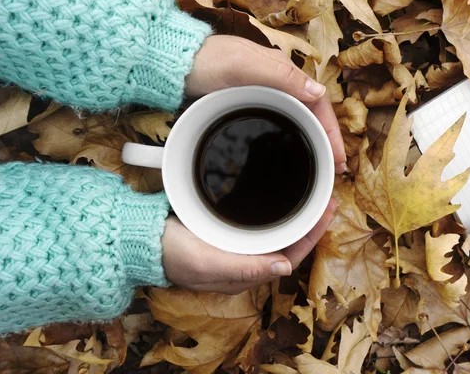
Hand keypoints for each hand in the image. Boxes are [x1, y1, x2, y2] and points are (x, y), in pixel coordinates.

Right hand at [161, 198, 336, 293]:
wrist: (142, 239)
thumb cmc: (171, 253)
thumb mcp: (206, 263)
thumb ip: (245, 267)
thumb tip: (284, 267)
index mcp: (245, 273)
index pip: (289, 257)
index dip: (312, 237)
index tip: (328, 211)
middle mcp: (246, 262)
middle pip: (288, 244)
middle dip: (310, 224)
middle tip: (327, 198)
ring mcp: (237, 246)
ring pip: (277, 233)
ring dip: (297, 217)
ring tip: (314, 196)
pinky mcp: (228, 231)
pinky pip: (262, 224)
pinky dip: (277, 212)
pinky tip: (284, 198)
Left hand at [185, 35, 345, 172]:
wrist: (178, 65)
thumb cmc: (209, 61)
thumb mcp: (246, 66)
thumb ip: (282, 76)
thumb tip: (319, 93)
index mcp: (284, 73)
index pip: (319, 104)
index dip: (332, 132)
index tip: (339, 159)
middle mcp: (280, 84)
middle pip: (312, 116)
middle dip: (326, 142)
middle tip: (334, 171)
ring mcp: (265, 96)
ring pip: (297, 122)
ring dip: (311, 143)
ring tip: (319, 168)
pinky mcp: (250, 106)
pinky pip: (279, 125)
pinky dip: (291, 141)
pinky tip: (290, 155)